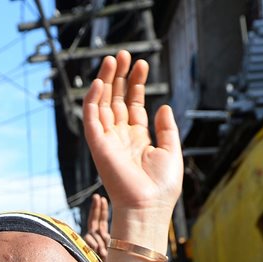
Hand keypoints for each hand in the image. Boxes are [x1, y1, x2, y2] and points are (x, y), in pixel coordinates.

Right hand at [82, 51, 181, 216]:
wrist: (148, 207)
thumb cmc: (162, 187)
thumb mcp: (171, 151)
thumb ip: (166, 128)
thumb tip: (163, 105)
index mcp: (138, 139)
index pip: (134, 105)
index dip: (137, 84)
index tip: (143, 64)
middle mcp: (121, 137)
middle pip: (117, 100)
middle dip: (120, 77)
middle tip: (124, 54)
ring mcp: (108, 141)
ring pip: (103, 105)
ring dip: (106, 81)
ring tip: (114, 59)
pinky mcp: (98, 146)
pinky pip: (91, 119)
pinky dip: (93, 100)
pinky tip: (99, 82)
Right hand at [83, 194, 109, 261]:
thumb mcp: (115, 248)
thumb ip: (108, 239)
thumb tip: (105, 233)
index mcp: (103, 237)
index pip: (101, 220)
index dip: (101, 210)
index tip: (102, 198)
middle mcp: (95, 238)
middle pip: (94, 220)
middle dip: (96, 208)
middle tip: (97, 196)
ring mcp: (91, 243)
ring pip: (94, 233)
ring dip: (100, 240)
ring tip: (104, 252)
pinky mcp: (87, 248)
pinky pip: (90, 239)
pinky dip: (94, 244)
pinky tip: (99, 251)